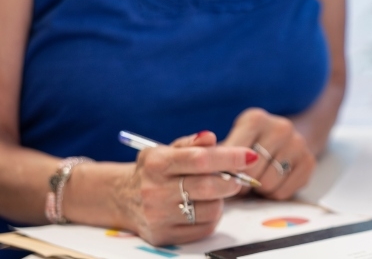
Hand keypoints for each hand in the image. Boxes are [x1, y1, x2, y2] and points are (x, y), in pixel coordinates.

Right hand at [112, 131, 255, 245]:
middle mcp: (154, 191)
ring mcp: (157, 216)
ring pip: (210, 210)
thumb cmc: (153, 171)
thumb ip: (191, 143)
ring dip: (220, 201)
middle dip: (231, 181)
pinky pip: (204, 228)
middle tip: (237, 178)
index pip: (200, 160)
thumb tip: (211, 137)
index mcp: (157, 163)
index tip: (250, 156)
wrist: (121, 198)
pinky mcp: (162, 236)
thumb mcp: (165, 150)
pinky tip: (200, 208)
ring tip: (210, 194)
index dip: (230, 157)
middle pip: (208, 187)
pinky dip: (210, 217)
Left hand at [222, 108, 315, 199]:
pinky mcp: (309, 162)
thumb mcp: (231, 141)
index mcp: (255, 119)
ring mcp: (298, 143)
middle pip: (252, 172)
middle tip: (240, 182)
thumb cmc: (248, 145)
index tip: (224, 178)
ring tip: (258, 180)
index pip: (234, 155)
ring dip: (259, 189)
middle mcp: (280, 127)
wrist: (285, 138)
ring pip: (268, 184)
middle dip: (243, 183)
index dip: (227, 173)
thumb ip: (216, 156)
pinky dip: (274, 194)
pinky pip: (284, 192)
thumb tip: (206, 177)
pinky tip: (273, 182)